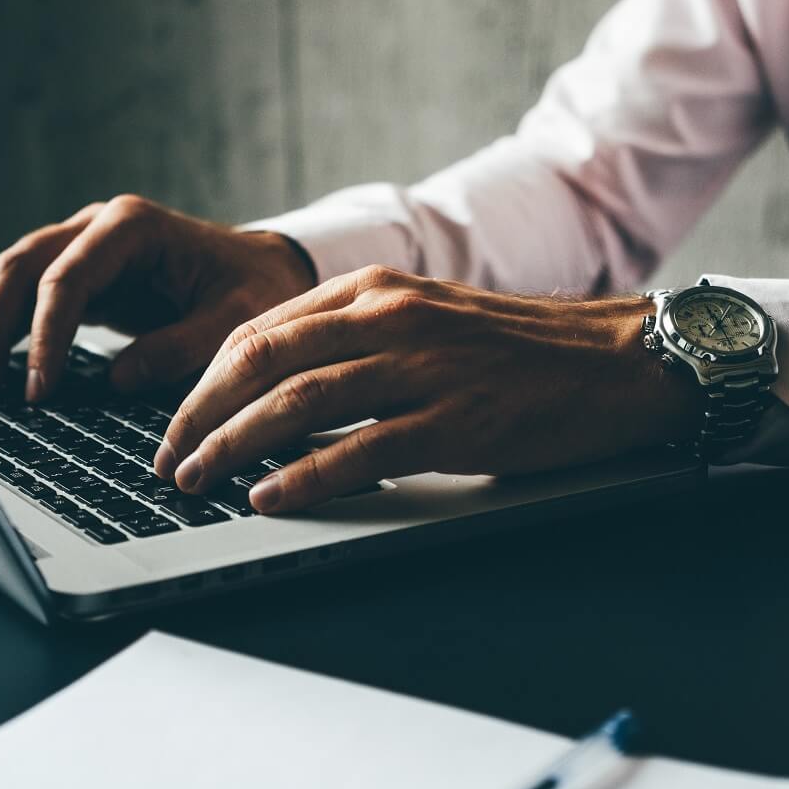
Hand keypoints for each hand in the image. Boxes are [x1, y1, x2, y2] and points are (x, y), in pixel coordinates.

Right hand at [0, 196, 316, 400]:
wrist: (266, 271)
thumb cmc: (255, 289)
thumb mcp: (235, 320)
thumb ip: (182, 346)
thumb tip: (118, 379)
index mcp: (133, 227)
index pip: (67, 278)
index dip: (45, 334)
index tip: (38, 389)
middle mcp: (97, 228)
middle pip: (20, 267)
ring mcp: (83, 249)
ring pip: (11, 279)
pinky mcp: (79, 277)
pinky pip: (25, 299)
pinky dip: (1, 332)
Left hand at [152, 267, 698, 513]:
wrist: (621, 362)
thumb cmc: (526, 352)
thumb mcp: (430, 322)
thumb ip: (360, 339)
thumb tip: (283, 387)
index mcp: (378, 289)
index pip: (261, 328)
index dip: (204, 378)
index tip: (176, 419)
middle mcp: (392, 317)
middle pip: (262, 360)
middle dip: (199, 413)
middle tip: (167, 458)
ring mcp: (423, 367)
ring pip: (298, 402)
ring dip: (233, 446)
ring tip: (197, 481)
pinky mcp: (455, 419)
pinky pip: (359, 449)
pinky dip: (304, 478)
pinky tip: (269, 498)